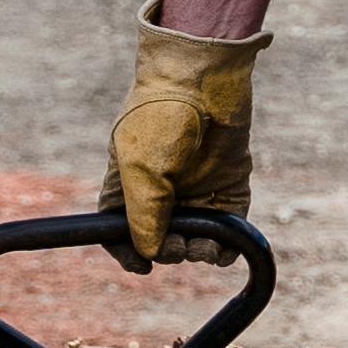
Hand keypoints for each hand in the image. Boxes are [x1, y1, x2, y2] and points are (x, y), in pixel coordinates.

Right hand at [101, 4, 265, 264]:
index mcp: (128, 185)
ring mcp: (195, 191)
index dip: (127, 253)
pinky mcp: (227, 189)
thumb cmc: (162, 118)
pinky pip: (225, 231)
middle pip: (160, 241)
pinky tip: (222, 247)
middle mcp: (161, 192)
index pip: (120, 230)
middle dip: (169, 252)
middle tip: (178, 246)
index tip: (142, 267)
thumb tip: (151, 253)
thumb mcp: (141, 169)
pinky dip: (225, 246)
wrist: (205, 80)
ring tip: (202, 245)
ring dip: (197, 251)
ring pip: (194, 240)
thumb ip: (144, 215)